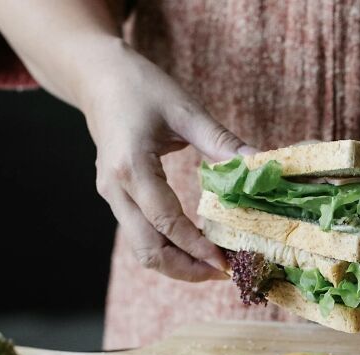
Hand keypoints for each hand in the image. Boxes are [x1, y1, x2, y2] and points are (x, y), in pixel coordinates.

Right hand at [81, 44, 253, 281]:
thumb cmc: (141, 87)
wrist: (98, 77)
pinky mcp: (116, 197)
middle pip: (147, 250)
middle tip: (224, 272)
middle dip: (186, 269)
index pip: (165, 221)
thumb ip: (222, 142)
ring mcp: (112, 196)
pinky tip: (195, 245)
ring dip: (176, 263)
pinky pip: (141, 234)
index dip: (196, 247)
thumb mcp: (186, 110)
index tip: (226, 262)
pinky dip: (167, 247)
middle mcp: (115, 189)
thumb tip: (260, 166)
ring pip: (141, 248)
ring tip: (213, 265)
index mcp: (130, 166)